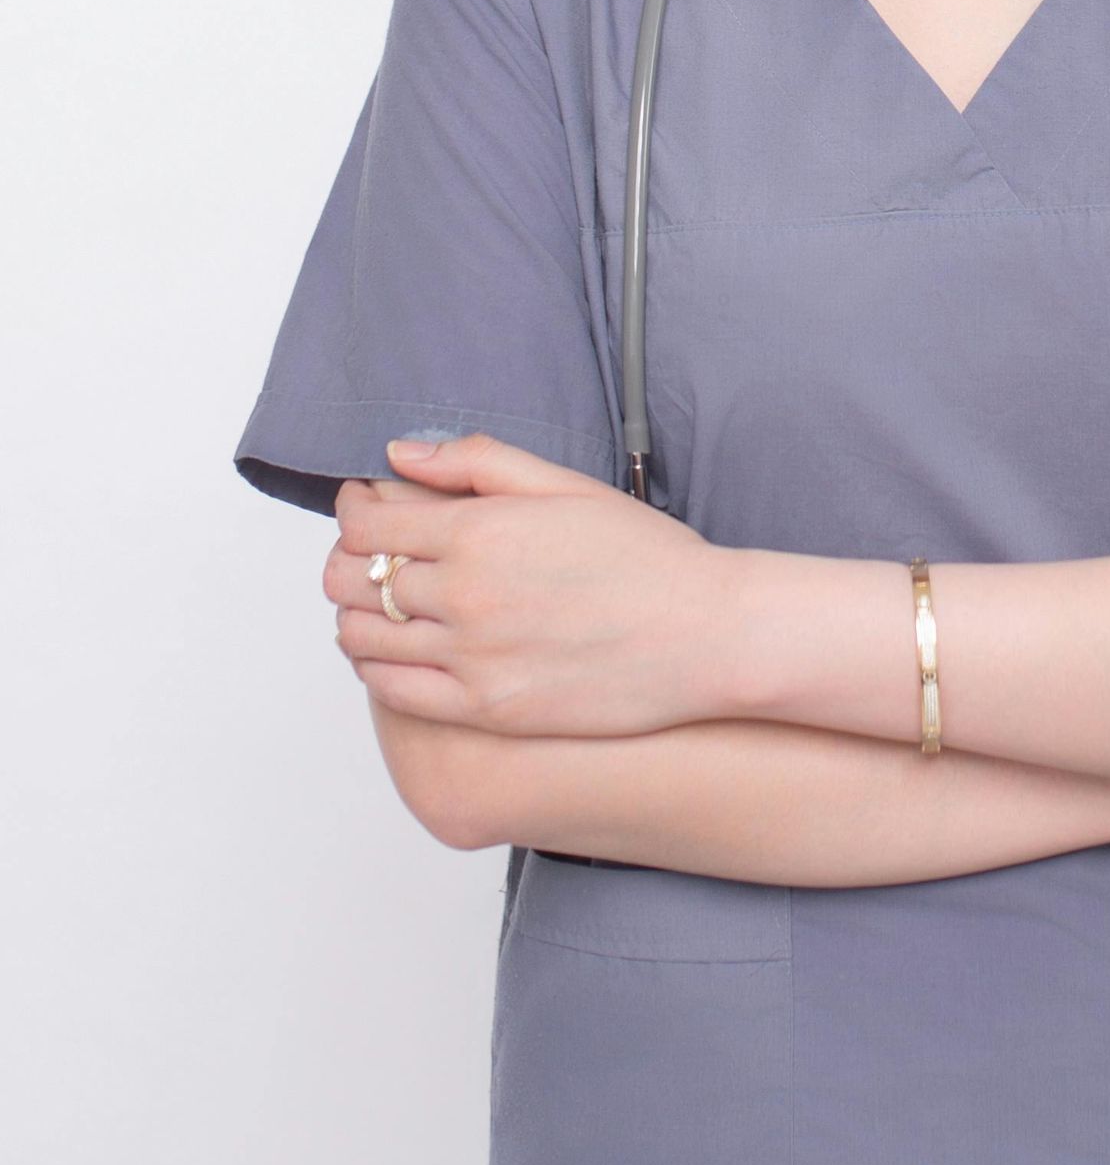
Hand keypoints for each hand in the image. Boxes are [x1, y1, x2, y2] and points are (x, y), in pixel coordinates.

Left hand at [325, 432, 740, 735]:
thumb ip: (478, 463)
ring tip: (384, 604)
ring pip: (364, 637)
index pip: (366, 521)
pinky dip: (377, 667)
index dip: (353, 509)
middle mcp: (465, 595)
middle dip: (347, 560)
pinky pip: (394, 691)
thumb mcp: (567, 487)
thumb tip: (400, 455)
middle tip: (371, 555)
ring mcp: (472, 658)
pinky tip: (398, 651)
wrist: (707, 636)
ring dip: (357, 615)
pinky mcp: (487, 709)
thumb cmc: (648, 557)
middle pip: (351, 579)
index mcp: (480, 531)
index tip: (364, 506)